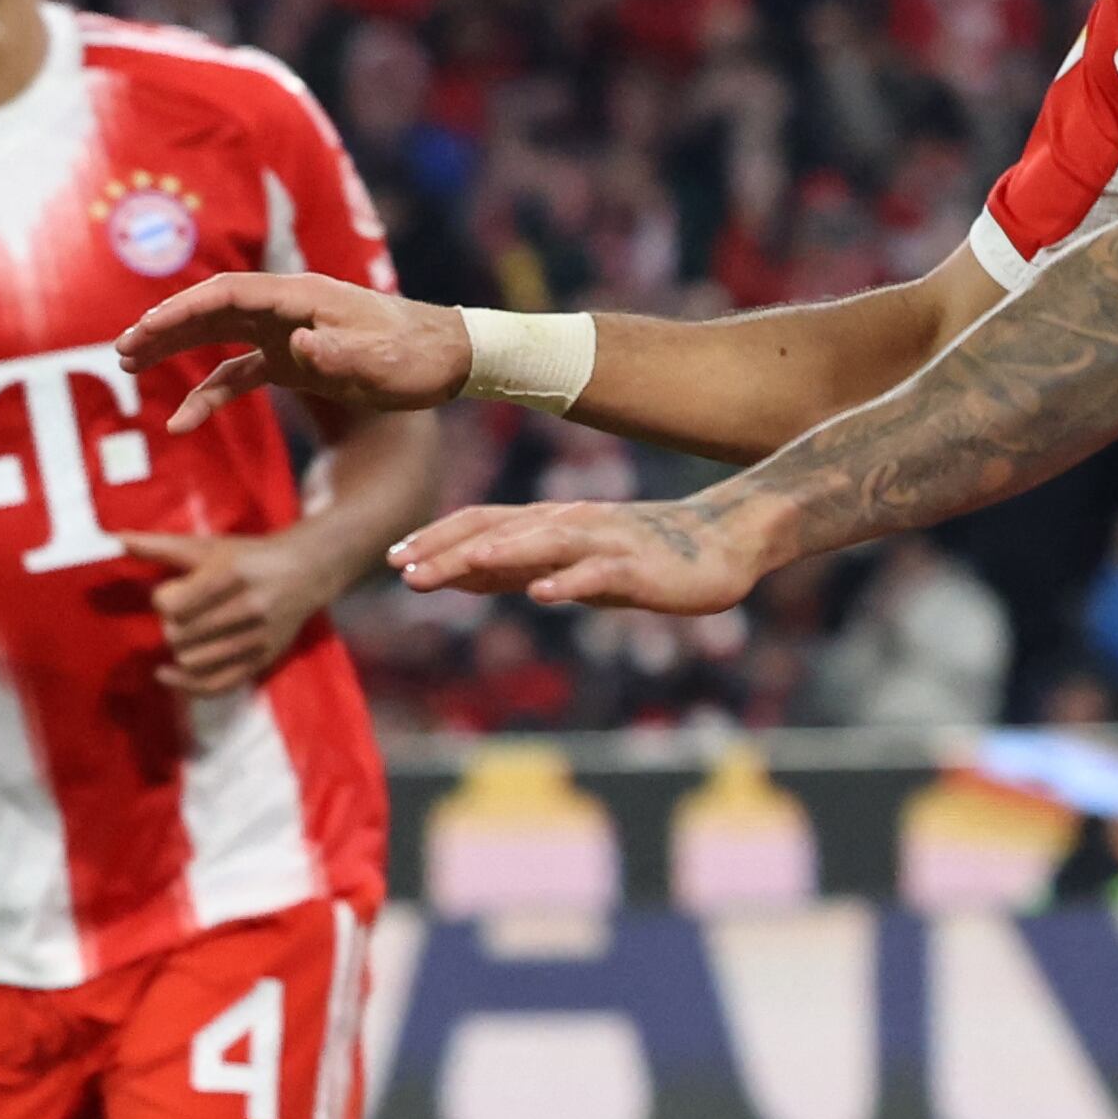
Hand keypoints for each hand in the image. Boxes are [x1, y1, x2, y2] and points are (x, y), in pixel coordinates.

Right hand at [115, 274, 469, 432]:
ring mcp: (289, 333)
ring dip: (176, 350)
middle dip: (165, 327)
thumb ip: (338, 353)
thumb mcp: (380, 359)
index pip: (228, 295)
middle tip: (122, 351)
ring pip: (219, 337)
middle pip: (212, 310)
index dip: (183, 310)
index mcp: (302, 297)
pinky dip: (211, 393)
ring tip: (130, 366)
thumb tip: (297, 344)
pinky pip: (241, 374)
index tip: (145, 331)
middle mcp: (288, 309)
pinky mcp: (296, 361)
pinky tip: (183, 420)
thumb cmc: (416, 356)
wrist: (449, 359)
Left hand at [118, 530, 325, 694]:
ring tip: (187, 636)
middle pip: (180, 635)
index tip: (174, 593)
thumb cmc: (250, 555)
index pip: (173, 605)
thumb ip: (161, 546)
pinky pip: (219, 684)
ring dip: (180, 650)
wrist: (307, 572)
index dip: (164, 600)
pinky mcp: (263, 659)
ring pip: (194, 662)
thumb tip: (116, 539)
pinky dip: (187, 686)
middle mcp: (248, 607)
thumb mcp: (209, 546)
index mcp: (231, 574)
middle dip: (171, 627)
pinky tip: (168, 675)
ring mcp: (258, 637)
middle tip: (182, 616)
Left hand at [389, 497, 771, 612]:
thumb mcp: (572, 563)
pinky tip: (545, 595)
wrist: (725, 542)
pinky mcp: (641, 567)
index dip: (436, 540)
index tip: (392, 560)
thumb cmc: (644, 555)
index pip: (482, 524)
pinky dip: (571, 582)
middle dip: (449, 550)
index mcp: (551, 524)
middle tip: (401, 570)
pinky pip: (602, 574)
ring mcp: (606, 543)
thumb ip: (523, 566)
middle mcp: (571, 524)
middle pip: (501, 531)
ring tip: (461, 567)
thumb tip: (462, 574)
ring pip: (546, 543)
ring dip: (501, 554)